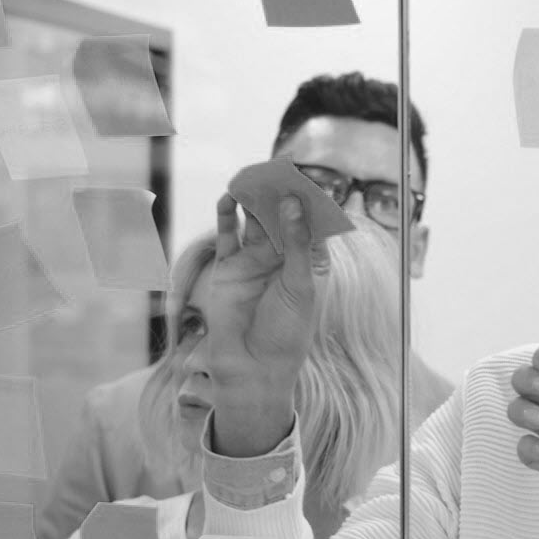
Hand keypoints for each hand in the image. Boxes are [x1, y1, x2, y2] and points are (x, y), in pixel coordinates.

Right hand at [203, 194, 326, 455]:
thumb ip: (297, 243)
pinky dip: (227, 216)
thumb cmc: (286, 332)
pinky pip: (228, 236)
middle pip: (282, 217)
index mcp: (310, 263)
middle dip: (279, 194)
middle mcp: (282, 259)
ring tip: (251, 178)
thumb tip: (293, 203)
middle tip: (276, 170)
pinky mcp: (228, 269)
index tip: (307, 180)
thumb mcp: (300, 285)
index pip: (312, 224)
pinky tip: (229, 198)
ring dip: (253, 200)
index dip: (309, 202)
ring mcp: (254, 262)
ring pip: (254, 221)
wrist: (252, 368)